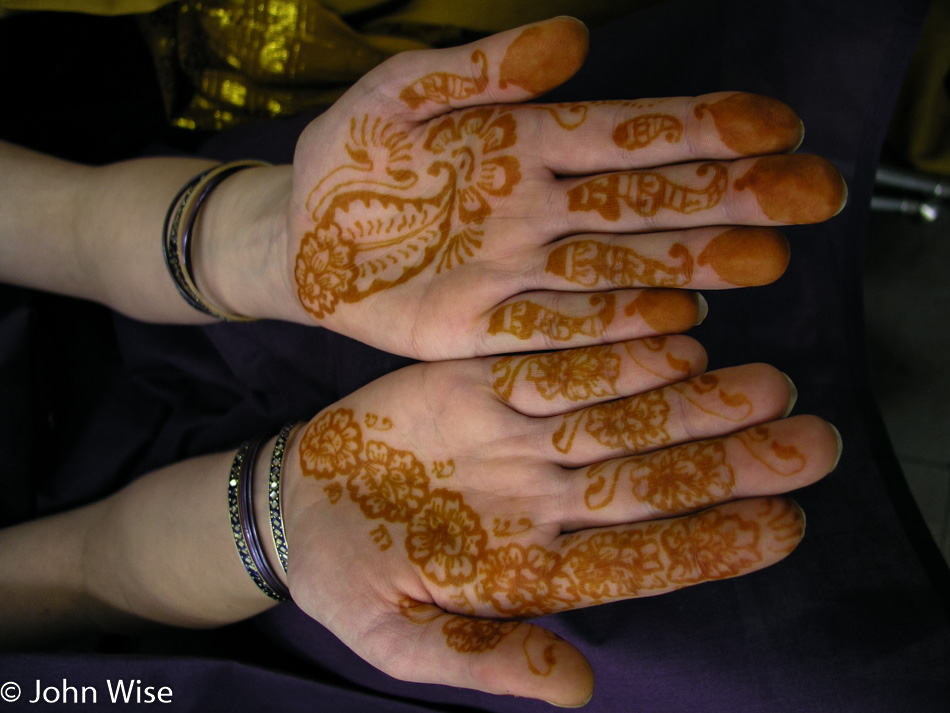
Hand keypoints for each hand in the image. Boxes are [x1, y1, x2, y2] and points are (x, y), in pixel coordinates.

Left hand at [274, 17, 844, 358]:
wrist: (298, 241)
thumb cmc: (348, 161)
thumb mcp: (397, 95)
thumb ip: (477, 68)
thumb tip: (574, 37)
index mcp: (524, 140)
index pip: (627, 130)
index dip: (702, 125)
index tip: (778, 124)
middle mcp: (541, 207)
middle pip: (647, 200)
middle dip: (732, 195)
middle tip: (815, 194)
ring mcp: (521, 270)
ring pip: (622, 265)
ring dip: (695, 264)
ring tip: (769, 259)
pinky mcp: (490, 328)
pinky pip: (563, 327)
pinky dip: (619, 326)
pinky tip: (681, 324)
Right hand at [281, 336, 839, 704]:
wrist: (293, 506)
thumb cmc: (350, 582)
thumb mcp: (401, 641)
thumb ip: (485, 660)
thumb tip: (578, 691)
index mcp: (533, 564)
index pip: (640, 558)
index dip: (712, 545)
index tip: (784, 528)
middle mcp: (542, 495)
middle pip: (652, 478)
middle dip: (732, 462)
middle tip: (812, 442)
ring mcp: (517, 435)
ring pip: (619, 415)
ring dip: (691, 400)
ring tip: (765, 383)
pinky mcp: (481, 383)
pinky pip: (555, 363)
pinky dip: (611, 351)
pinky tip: (675, 337)